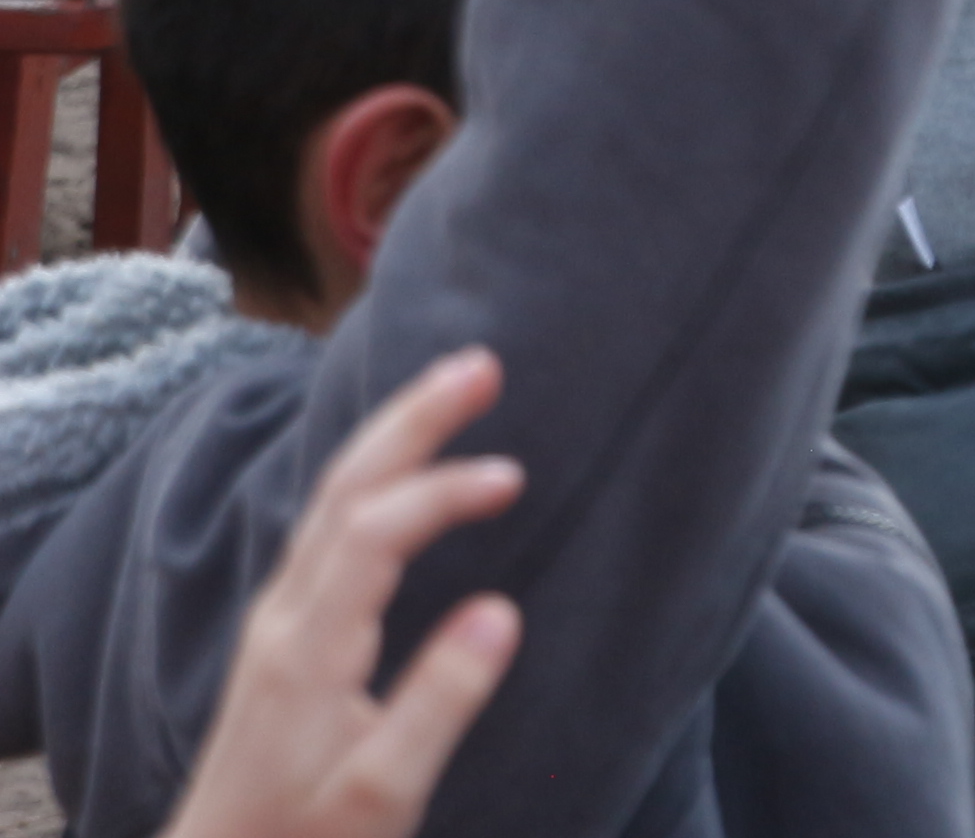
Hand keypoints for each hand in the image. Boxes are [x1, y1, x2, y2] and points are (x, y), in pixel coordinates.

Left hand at [158, 348, 522, 837]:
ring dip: (392, 436)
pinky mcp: (284, 635)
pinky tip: (398, 467)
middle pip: (343, 492)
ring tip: (453, 389)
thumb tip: (502, 612)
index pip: (372, 534)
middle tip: (480, 363)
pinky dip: (373, 475)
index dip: (442, 493)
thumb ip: (440, 703)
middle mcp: (284, 620)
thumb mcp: (382, 792)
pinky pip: (326, 525)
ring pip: (330, 501)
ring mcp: (277, 623)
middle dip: (410, 420)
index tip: (515, 478)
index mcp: (308, 651)